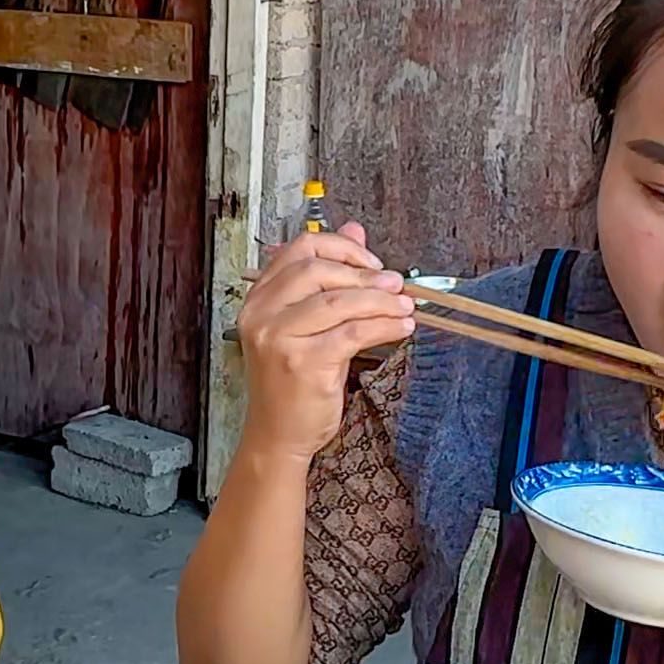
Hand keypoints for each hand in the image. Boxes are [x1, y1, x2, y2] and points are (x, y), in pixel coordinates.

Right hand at [235, 224, 415, 467]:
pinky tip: (400, 327)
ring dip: (380, 300)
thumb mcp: (307, 323)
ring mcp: (279, 338)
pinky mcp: (303, 363)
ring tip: (405, 305)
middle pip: (318, 269)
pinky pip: (352, 332)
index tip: (372, 263)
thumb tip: (355, 229)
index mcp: (259, 298)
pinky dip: (382, 325)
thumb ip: (328, 279)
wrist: (277, 434)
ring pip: (339, 301)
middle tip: (396, 284)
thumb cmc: (292, 382)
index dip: (342, 248)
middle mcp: (261, 314)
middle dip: (366, 275)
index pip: (300, 248)